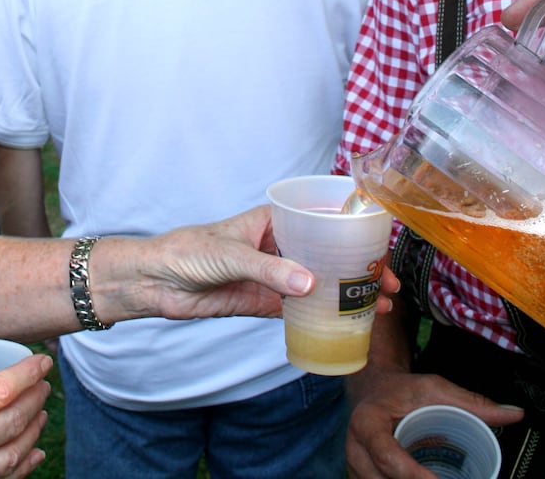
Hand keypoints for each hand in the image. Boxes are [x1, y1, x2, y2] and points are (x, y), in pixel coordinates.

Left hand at [111, 206, 399, 322]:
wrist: (155, 282)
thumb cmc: (186, 251)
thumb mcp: (230, 255)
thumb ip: (269, 271)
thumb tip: (309, 284)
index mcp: (272, 221)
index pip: (320, 220)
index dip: (352, 232)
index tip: (379, 247)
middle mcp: (277, 246)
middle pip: (328, 255)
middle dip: (359, 268)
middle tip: (389, 286)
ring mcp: (272, 276)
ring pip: (319, 284)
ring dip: (346, 294)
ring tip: (378, 307)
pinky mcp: (262, 302)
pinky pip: (299, 309)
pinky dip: (322, 316)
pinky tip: (345, 323)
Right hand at [346, 365, 521, 478]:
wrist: (372, 388)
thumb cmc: (403, 390)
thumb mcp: (435, 389)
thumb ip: (473, 403)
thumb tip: (516, 414)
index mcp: (367, 423)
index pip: (388, 456)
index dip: (413, 475)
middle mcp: (355, 449)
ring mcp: (355, 467)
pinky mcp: (361, 478)